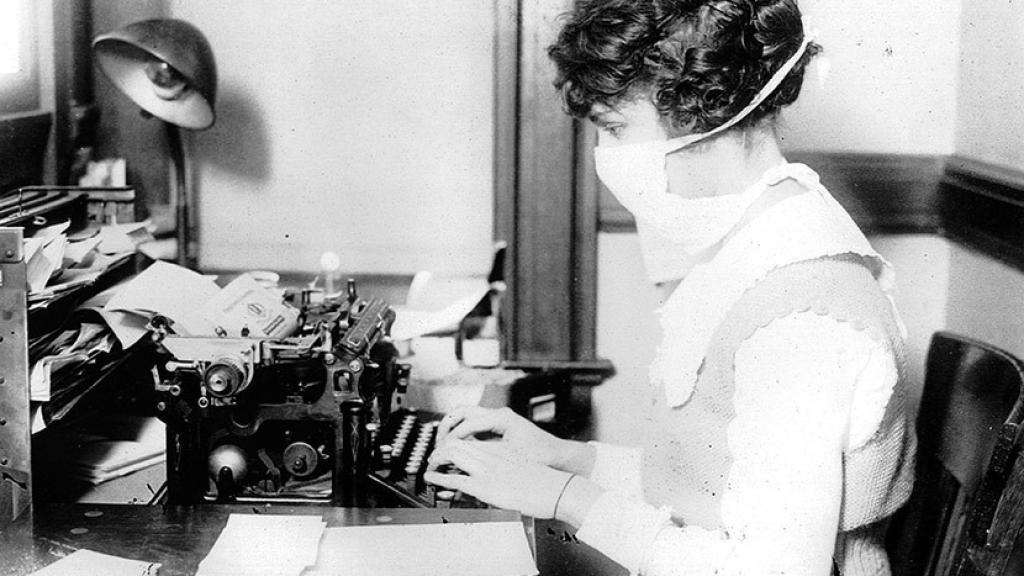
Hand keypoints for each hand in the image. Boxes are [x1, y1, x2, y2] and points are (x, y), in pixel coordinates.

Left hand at [424, 439, 572, 518]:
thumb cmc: (545, 481)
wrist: (557, 489)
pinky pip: (454, 479)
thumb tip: (496, 473)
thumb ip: (505, 464)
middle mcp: (492, 455)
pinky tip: (431, 478)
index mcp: (501, 448)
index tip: (447, 449)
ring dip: (437, 459)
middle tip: (434, 457)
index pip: (470, 438)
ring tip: (431, 465)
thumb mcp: (521, 465)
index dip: (453, 442)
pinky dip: (438, 477)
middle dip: (440, 448)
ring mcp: (487, 469)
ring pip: (452, 454)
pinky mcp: (485, 486)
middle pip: (456, 441)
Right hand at [433, 406, 569, 469]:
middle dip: (447, 426)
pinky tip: (458, 446)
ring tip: (444, 444)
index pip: (467, 422)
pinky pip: (474, 424)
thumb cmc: (541, 455)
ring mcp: (498, 418)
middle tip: (437, 443)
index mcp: (501, 418)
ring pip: (467, 415)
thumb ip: (485, 454)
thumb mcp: (511, 457)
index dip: (451, 437)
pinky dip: (462, 432)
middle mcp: (499, 414)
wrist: (558, 455)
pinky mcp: (498, 426)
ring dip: (453, 427)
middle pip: (462, 411)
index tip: (441, 450)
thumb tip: (462, 457)